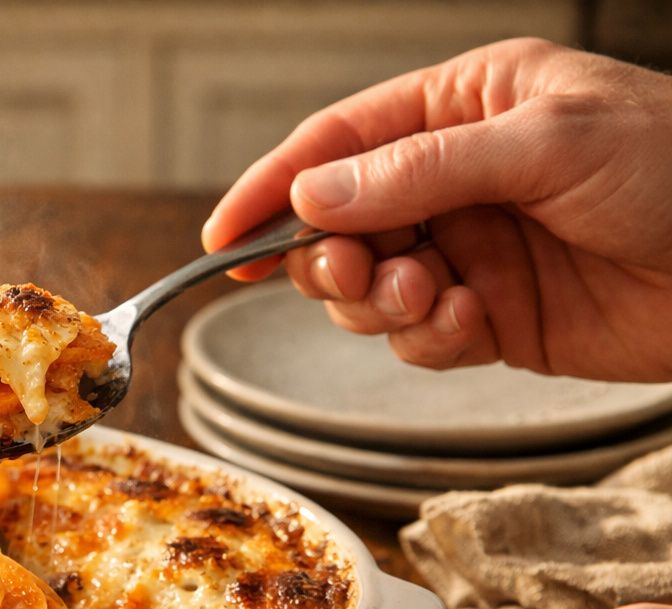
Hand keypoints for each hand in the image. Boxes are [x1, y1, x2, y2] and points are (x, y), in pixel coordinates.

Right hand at [203, 38, 671, 381]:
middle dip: (332, 258)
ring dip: (380, 303)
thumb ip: (417, 170)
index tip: (224, 238)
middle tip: (355, 274)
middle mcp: (455, 178)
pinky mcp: (490, 318)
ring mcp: (471, 250)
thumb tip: (313, 196)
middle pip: (338, 223)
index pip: (338, 142)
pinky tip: (470, 326)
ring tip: (431, 296)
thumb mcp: (544, 145)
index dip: (273, 188)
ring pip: (368, 288)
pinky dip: (428, 340)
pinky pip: (417, 338)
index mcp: (464, 108)